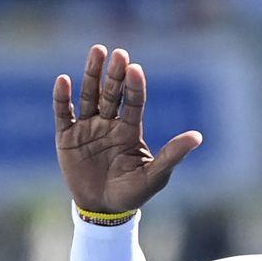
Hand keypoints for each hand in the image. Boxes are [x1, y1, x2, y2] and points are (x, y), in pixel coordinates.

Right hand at [53, 45, 202, 213]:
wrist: (105, 209)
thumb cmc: (134, 192)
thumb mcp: (155, 175)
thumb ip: (173, 154)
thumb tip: (198, 136)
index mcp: (131, 130)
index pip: (134, 103)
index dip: (135, 86)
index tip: (135, 69)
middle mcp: (110, 124)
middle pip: (112, 93)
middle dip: (114, 74)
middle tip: (118, 52)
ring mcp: (88, 128)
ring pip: (89, 96)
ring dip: (91, 75)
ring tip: (97, 51)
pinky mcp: (67, 138)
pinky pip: (64, 114)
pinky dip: (62, 98)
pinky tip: (64, 80)